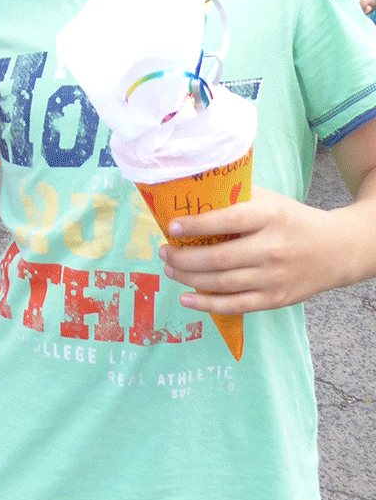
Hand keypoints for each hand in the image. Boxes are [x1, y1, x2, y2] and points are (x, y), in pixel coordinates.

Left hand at [159, 186, 338, 313]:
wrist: (336, 250)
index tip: (171, 225)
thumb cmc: (292, 219)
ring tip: (170, 268)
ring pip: (222, 283)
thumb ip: (237, 196)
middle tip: (163, 251)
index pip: (228, 220)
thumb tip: (194, 194)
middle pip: (219, 258)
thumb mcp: (270, 200)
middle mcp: (272, 248)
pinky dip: (206, 304)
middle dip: (183, 256)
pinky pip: (235, 305)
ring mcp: (273, 277)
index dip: (196, 225)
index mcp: (269, 217)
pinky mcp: (274, 299)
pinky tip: (186, 298)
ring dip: (189, 277)